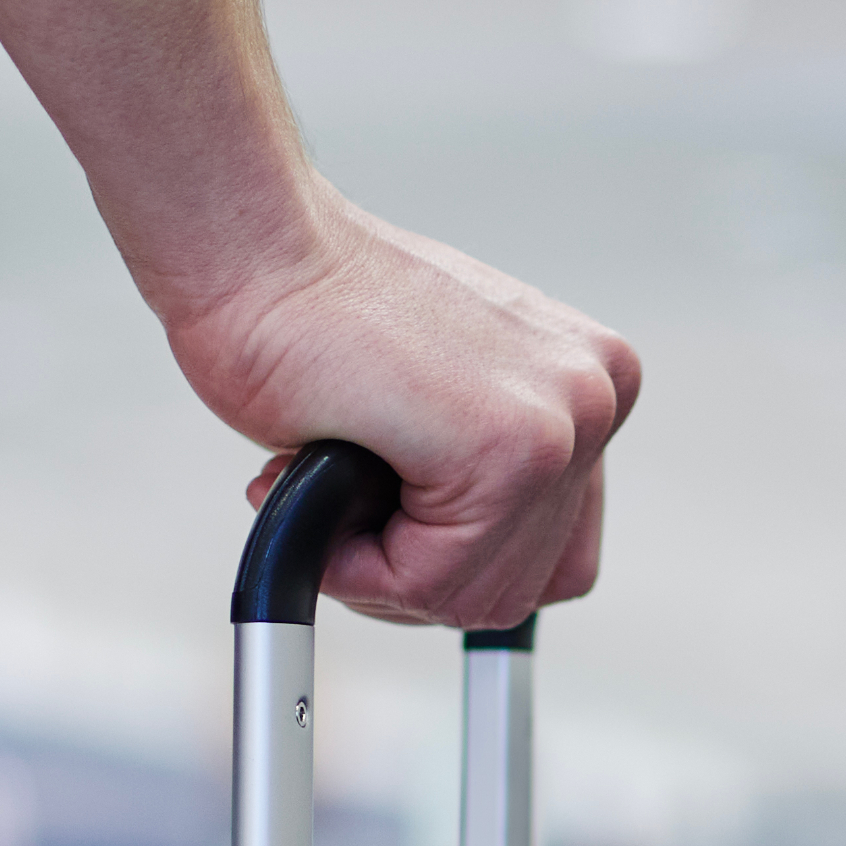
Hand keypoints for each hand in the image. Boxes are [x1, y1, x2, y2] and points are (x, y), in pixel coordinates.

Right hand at [166, 177, 637, 627]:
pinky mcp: (510, 447)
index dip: (450, 564)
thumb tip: (475, 562)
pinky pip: (435, 581)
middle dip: (414, 575)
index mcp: (588, 385)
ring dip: (382, 571)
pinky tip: (318, 486)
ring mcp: (563, 422)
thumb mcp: (435, 403)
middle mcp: (592, 398)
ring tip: (325, 486)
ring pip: (478, 594)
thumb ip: (477, 478)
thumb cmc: (310, 315)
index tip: (386, 522)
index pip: (553, 554)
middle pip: (520, 585)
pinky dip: (361, 566)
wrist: (252, 251)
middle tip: (343, 512)